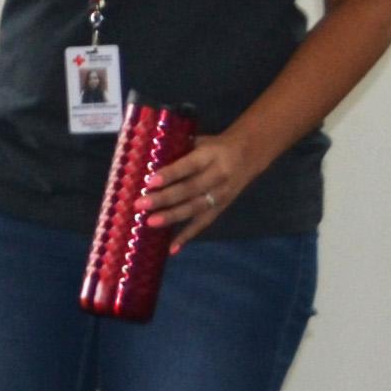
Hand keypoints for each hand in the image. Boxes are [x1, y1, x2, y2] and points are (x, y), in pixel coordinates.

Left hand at [143, 125, 266, 233]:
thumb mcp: (201, 141)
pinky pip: (203, 223)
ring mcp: (221, 194)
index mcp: (210, 155)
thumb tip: (146, 161)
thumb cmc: (214, 146)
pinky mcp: (222, 208)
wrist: (249, 153)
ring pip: (195, 208)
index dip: (170, 174)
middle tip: (140, 205)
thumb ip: (178, 150)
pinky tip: (172, 249)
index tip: (150, 181)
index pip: (188, 166)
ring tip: (150, 223)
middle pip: (190, 189)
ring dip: (172, 217)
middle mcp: (217, 176)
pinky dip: (188, 236)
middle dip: (164, 199)